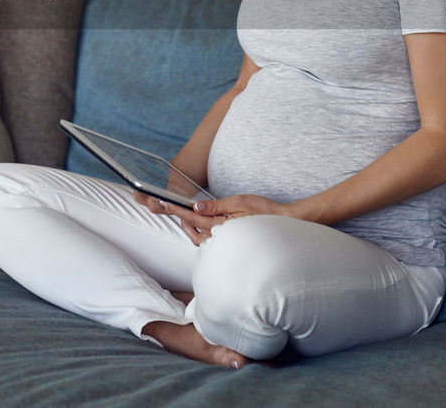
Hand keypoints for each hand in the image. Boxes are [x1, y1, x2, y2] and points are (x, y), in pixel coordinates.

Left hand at [133, 192, 289, 245]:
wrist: (285, 225)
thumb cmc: (265, 212)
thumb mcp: (240, 203)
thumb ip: (217, 206)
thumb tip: (195, 207)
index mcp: (221, 225)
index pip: (194, 217)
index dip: (177, 210)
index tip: (163, 203)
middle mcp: (220, 236)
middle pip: (191, 229)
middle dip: (178, 218)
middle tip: (160, 205)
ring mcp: (224, 241)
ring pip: (198, 236)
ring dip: (187, 226)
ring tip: (173, 212)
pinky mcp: (228, 242)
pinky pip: (208, 239)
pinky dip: (198, 231)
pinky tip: (194, 223)